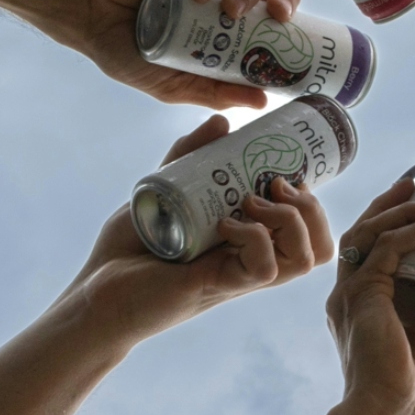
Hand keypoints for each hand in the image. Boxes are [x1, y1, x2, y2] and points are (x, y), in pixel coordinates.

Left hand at [50, 117, 335, 342]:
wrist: (94, 291)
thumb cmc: (128, 250)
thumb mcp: (164, 190)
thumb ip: (188, 158)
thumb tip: (223, 122)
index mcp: (247, 243)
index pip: (307, 232)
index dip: (313, 204)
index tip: (285, 173)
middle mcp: (249, 261)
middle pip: (320, 249)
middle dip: (312, 210)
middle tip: (277, 185)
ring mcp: (237, 276)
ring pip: (304, 260)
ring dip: (291, 221)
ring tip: (255, 203)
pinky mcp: (218, 286)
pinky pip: (265, 268)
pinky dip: (255, 238)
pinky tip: (226, 225)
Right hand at [67, 0, 300, 108]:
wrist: (88, 17)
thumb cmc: (127, 54)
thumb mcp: (172, 84)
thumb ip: (213, 92)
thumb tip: (262, 100)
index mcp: (228, 38)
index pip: (272, 30)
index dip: (292, 33)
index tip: (300, 46)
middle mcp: (225, 9)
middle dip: (284, 0)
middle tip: (281, 16)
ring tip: (234, 9)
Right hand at [324, 173, 414, 414]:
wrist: (392, 413)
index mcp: (366, 301)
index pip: (372, 245)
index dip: (393, 216)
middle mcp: (351, 291)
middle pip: (364, 229)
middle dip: (391, 201)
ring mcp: (350, 291)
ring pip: (370, 230)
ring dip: (404, 211)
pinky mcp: (361, 293)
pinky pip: (385, 247)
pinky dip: (413, 233)